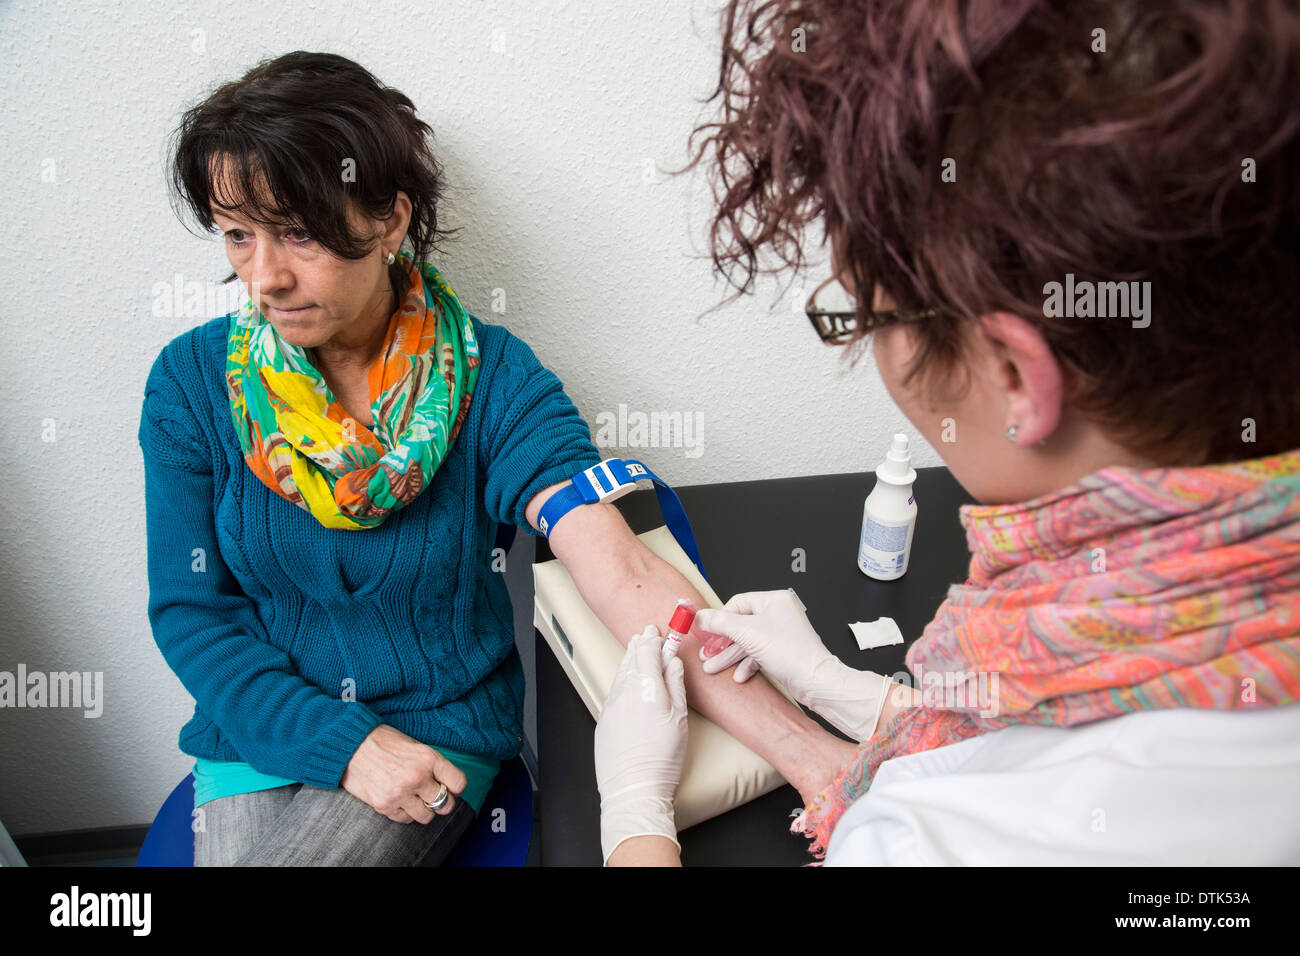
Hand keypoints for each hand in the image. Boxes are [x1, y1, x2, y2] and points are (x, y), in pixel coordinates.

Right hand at [341, 724, 467, 823]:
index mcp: (428, 758)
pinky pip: (405, 819)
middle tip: (433, 796)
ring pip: (426, 816)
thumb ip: (432, 765)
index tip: (450, 786)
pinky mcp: (384, 805)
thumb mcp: (415, 746)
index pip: (458, 783)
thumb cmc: (383, 742)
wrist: (351, 744)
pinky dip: (405, 812)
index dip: (455, 787)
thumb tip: (447, 785)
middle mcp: (417, 777)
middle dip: (442, 802)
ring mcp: (400, 793)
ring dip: (423, 809)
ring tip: (414, 798)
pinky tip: (398, 799)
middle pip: (445, 804)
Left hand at [594, 625, 687, 865]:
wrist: (633, 788)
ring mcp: (611, 706)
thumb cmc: (662, 758)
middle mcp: (624, 692)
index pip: (647, 653)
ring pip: (621, 675)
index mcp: (647, 688)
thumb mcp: (679, 718)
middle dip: (639, 645)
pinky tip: (627, 681)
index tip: (658, 631)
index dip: (653, 639)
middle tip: (645, 634)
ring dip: (629, 661)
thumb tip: (672, 663)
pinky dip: (622, 680)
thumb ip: (676, 685)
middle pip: (631, 660)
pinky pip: (614, 691)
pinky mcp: (603, 720)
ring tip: (635, 650)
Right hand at [694, 589, 894, 742]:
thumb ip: (720, 623)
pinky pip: (758, 654)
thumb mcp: (747, 633)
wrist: (815, 681)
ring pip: (748, 641)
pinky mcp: (782, 651)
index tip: (704, 630)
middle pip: (741, 624)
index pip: (737, 603)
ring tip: (712, 667)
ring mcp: (781, 633)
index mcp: (774, 600)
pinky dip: (747, 664)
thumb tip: (700, 616)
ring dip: (730, 655)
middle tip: (706, 652)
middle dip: (722, 641)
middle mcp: (778, 614)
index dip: (719, 617)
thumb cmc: (790, 652)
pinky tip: (739, 676)